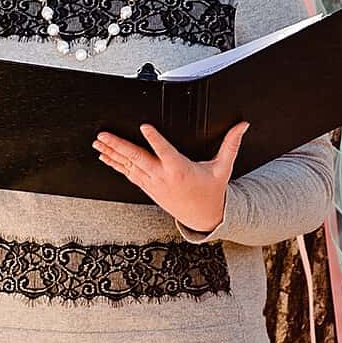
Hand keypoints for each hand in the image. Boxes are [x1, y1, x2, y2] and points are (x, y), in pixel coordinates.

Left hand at [92, 119, 246, 232]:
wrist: (204, 217)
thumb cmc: (212, 191)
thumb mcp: (223, 168)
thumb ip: (231, 144)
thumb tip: (243, 125)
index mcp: (180, 169)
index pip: (165, 151)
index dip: (154, 139)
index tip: (145, 127)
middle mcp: (163, 177)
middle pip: (137, 159)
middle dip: (119, 146)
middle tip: (104, 136)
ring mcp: (153, 184)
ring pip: (129, 167)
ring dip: (112, 154)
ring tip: (98, 143)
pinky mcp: (149, 188)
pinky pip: (129, 175)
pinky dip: (116, 165)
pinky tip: (105, 157)